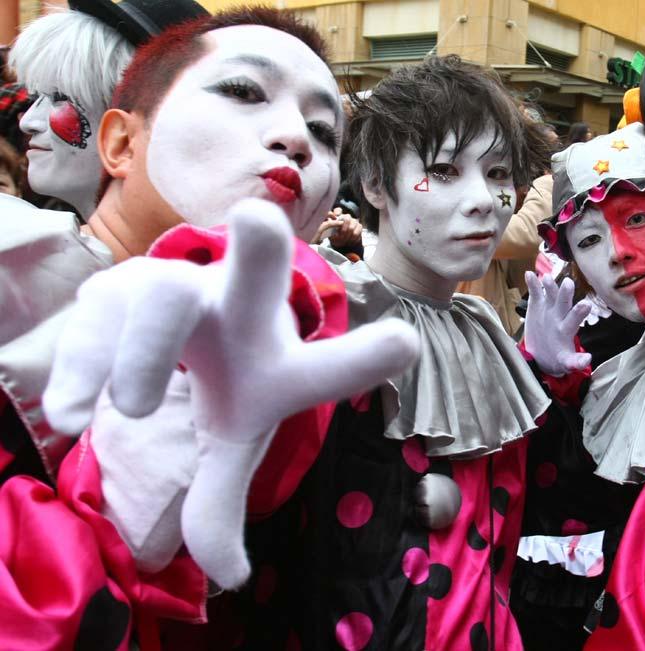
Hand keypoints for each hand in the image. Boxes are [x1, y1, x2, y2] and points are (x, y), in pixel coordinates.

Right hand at [44, 199, 419, 587]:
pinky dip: (84, 363)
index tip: (407, 344)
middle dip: (261, 246)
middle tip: (257, 220)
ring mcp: (177, 288)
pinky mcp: (117, 287)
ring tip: (116, 412)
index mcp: (280, 358)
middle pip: (258, 270)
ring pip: (162, 300)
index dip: (363, 360)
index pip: (326, 368)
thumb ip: (222, 499)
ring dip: (141, 351)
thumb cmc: (227, 378)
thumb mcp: (231, 440)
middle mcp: (238, 309)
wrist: (178, 323)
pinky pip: (98, 317)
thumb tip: (227, 577)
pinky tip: (71, 410)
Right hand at [523, 272, 590, 376]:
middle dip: (565, 293)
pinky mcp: (537, 304)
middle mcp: (560, 314)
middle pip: (564, 302)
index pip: (575, 318)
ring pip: (551, 294)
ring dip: (549, 286)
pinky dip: (533, 283)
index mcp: (568, 328)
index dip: (579, 312)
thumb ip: (575, 361)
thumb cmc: (557, 358)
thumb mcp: (566, 362)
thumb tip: (587, 360)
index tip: (586, 304)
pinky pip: (535, 292)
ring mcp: (549, 307)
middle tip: (568, 283)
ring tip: (546, 277)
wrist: (542, 354)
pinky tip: (529, 274)